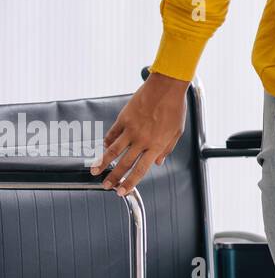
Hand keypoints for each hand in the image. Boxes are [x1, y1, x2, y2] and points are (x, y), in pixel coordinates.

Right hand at [88, 71, 189, 196]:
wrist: (167, 86)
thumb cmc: (175, 107)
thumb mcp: (177, 131)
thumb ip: (167, 148)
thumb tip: (158, 163)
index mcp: (156, 145)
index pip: (141, 170)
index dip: (130, 183)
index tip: (122, 191)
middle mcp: (142, 140)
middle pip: (124, 164)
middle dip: (114, 177)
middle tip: (106, 186)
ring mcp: (131, 129)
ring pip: (113, 151)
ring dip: (102, 163)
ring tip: (95, 171)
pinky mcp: (124, 118)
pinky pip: (112, 134)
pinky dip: (106, 142)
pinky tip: (103, 148)